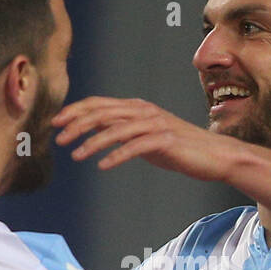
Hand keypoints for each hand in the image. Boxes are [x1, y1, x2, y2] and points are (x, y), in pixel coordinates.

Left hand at [53, 97, 234, 179]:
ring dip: (93, 142)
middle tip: (59, 140)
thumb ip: (122, 132)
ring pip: (117, 129)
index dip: (75, 111)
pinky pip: (136, 146)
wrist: (214, 156)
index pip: (100, 104)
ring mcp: (156, 124)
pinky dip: (117, 155)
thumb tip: (94, 131)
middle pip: (104, 113)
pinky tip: (103, 166)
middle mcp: (145, 112)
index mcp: (138, 108)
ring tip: (76, 155)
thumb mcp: (145, 138)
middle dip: (77, 125)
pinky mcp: (166, 141)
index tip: (56, 123)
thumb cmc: (180, 149)